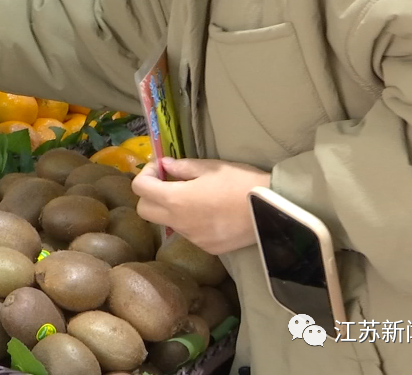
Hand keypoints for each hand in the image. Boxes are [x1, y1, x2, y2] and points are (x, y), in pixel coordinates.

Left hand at [132, 157, 270, 254]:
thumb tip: (164, 165)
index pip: (139, 188)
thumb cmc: (242, 183)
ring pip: (168, 222)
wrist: (272, 211)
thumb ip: (183, 167)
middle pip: (144, 210)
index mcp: (175, 199)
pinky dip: (191, 221)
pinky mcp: (206, 247)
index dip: (145, 174)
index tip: (160, 168)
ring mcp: (192, 237)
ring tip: (196, 196)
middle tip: (169, 183)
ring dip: (172, 208)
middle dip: (150, 195)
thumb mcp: (212, 167)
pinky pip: (188, 233)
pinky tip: (211, 212)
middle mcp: (178, 222)